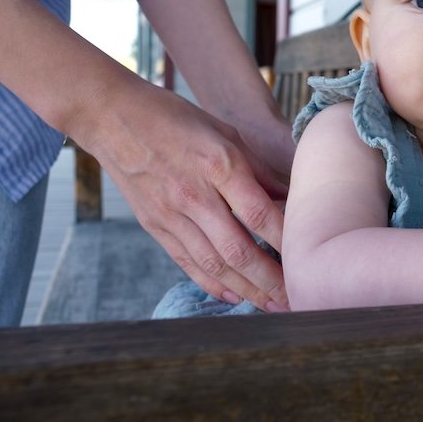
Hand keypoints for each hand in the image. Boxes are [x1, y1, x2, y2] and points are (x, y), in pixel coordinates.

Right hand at [82, 82, 288, 311]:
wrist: (111, 116)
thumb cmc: (175, 117)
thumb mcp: (225, 131)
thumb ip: (258, 169)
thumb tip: (293, 197)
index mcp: (218, 165)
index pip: (260, 215)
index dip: (287, 242)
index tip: (311, 259)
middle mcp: (194, 195)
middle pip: (238, 250)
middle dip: (271, 280)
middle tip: (298, 298)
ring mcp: (171, 214)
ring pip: (214, 263)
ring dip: (246, 290)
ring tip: (273, 306)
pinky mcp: (154, 225)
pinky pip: (187, 261)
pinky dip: (212, 283)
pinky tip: (234, 297)